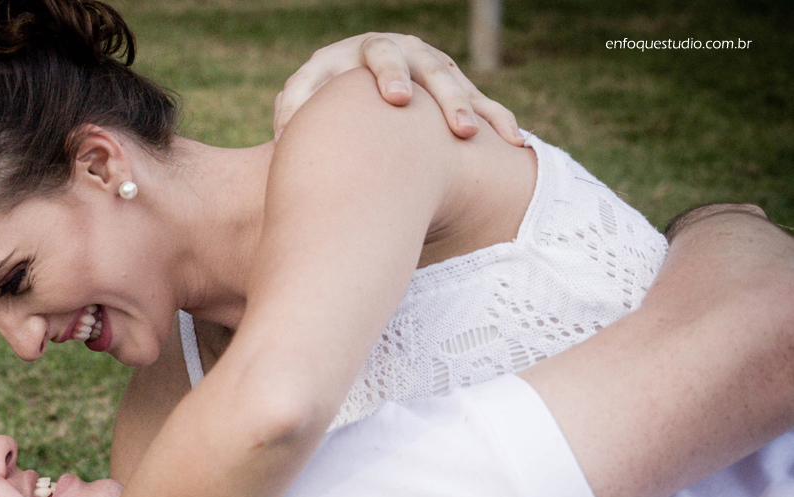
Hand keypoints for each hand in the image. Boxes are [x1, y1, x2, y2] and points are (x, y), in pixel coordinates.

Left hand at [274, 33, 522, 144]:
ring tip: (474, 138)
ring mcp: (428, 68)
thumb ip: (292, 110)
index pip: (378, 56)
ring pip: (456, 83)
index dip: (389, 74)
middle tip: (454, 126)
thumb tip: (284, 134)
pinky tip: (514, 143)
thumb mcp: (299, 102)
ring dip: (469, 110)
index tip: (398, 100)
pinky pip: (480, 104)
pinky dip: (496, 121)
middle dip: (441, 95)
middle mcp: (399, 53)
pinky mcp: (450, 89)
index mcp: (362, 52)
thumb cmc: (315, 105)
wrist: (343, 97)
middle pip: (429, 68)